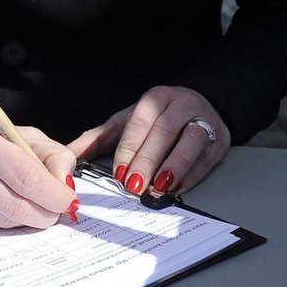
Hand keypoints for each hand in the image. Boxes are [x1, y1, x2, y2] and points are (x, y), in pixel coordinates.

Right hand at [0, 123, 77, 230]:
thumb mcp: (22, 136)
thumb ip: (53, 156)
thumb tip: (67, 187)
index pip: (27, 176)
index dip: (55, 194)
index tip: (67, 199)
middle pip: (18, 206)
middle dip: (47, 213)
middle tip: (56, 209)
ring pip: (8, 221)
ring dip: (28, 218)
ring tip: (28, 202)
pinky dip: (9, 222)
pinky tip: (3, 205)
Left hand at [67, 86, 230, 194]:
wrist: (199, 107)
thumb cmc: (158, 118)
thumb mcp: (125, 122)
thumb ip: (97, 138)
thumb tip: (67, 153)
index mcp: (155, 98)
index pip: (140, 122)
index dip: (129, 148)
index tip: (119, 173)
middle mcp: (180, 105)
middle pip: (164, 133)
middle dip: (148, 161)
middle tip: (134, 185)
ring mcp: (203, 121)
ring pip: (190, 143)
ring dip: (174, 168)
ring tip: (158, 188)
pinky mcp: (219, 141)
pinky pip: (206, 159)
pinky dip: (191, 177)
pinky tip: (176, 189)